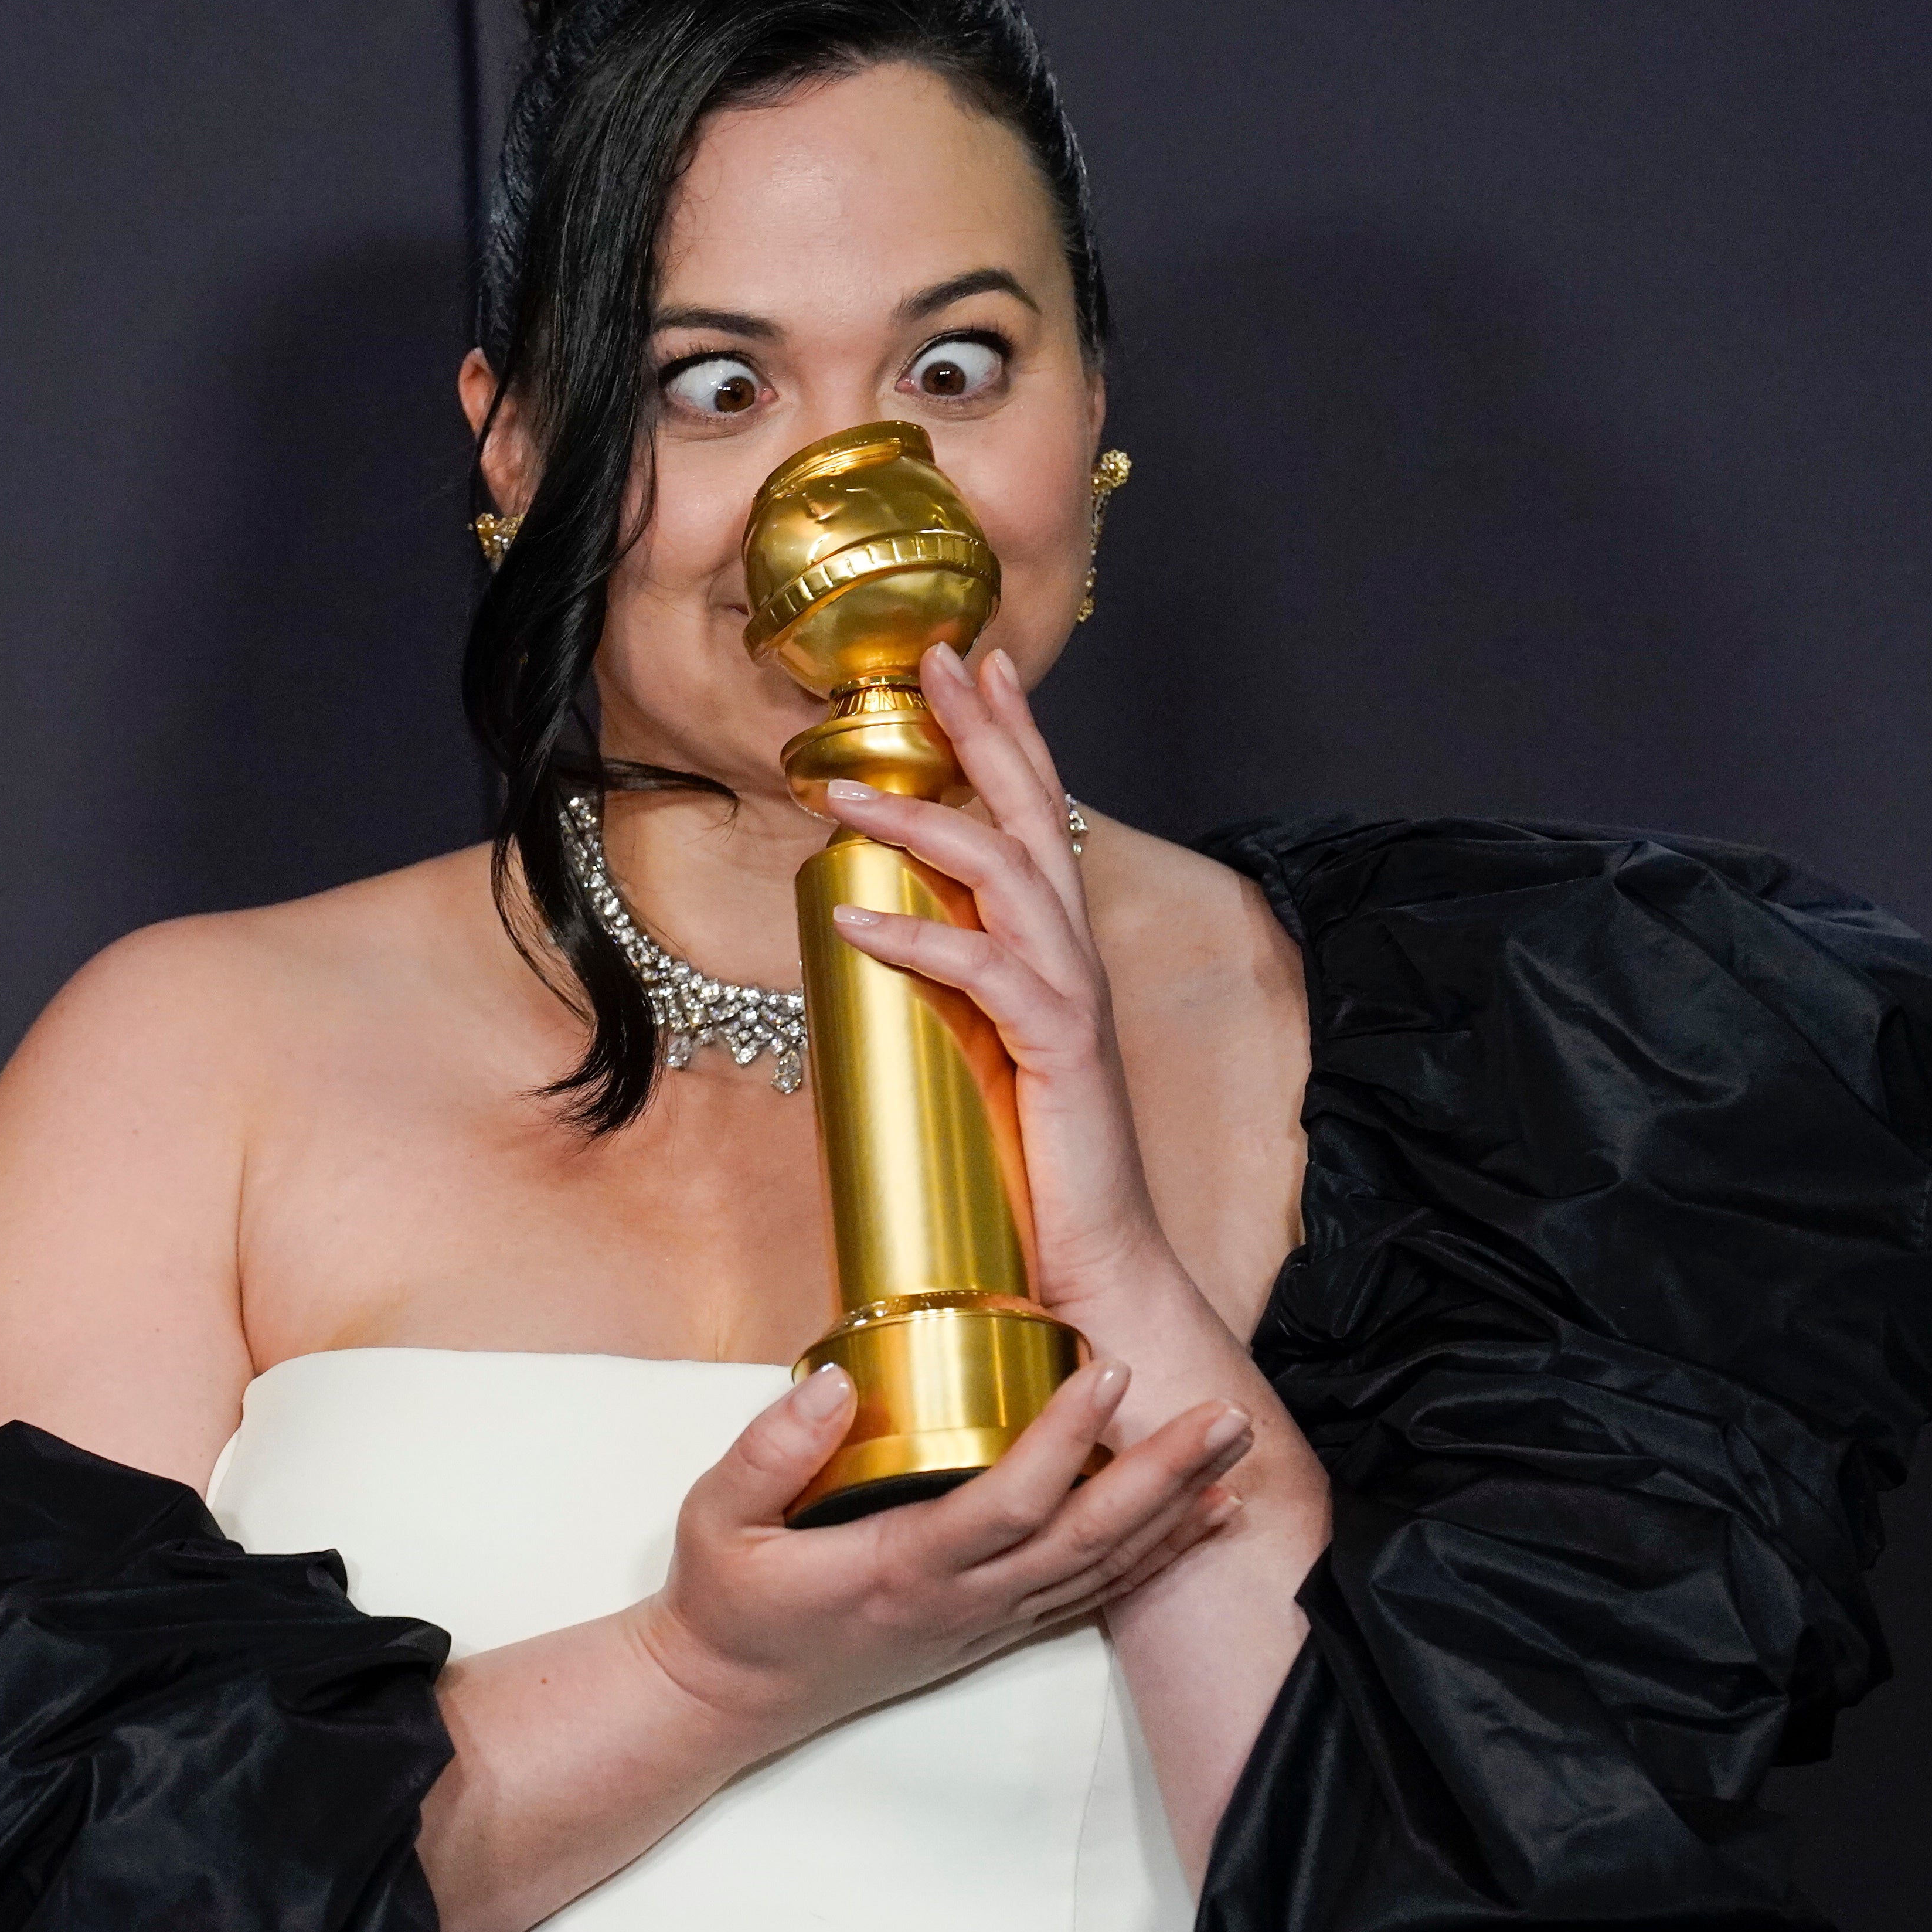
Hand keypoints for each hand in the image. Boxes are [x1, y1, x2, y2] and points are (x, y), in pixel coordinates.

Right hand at [631, 1354, 1252, 1755]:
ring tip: (1234, 1450)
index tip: (1110, 1372)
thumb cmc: (726, 1602)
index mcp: (900, 1569)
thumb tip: (839, 1383)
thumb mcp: (715, 1518)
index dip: (1066, 1442)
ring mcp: (982, 1623)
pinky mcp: (989, 1630)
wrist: (725, 1698)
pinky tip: (1201, 1520)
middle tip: (1225, 1413)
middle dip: (1163, 1476)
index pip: (1006, 1504)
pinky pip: (1090, 1593)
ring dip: (1174, 1510)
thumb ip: (771, 1449)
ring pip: (1102, 1570)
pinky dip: (1155, 1557)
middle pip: (1086, 1540)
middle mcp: (960, 1603)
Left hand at [815, 641, 1172, 1313]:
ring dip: (920, 820)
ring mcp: (1071, 1000)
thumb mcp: (978, 1062)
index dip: (1009, 735)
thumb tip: (865, 949)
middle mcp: (1073, 958)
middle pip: (1031, 813)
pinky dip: (915, 936)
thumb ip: (946, 1001)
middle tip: (934, 659)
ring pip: (1003, 872)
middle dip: (983, 728)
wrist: (1093, 1272)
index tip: (972, 664)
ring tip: (838, 793)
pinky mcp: (1059, 1050)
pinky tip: (851, 919)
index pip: (1035, 819)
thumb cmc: (1032, 1177)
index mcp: (1056, 954)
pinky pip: (984, 971)